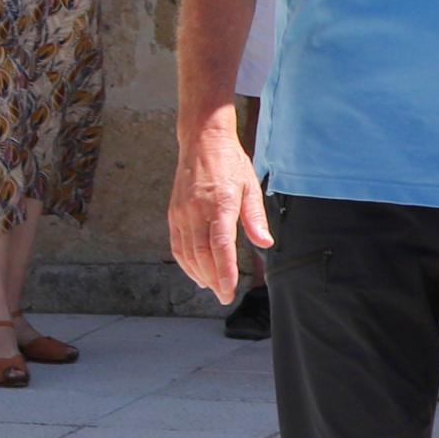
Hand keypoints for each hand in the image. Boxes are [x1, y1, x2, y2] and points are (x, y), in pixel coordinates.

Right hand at [167, 112, 272, 303]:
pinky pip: (177, 245)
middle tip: (225, 296)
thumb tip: (265, 244)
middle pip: (202, 254)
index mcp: (220, 203)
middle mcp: (197, 210)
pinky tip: (197, 273)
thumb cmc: (230, 163)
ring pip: (187, 253)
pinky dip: (186, 263)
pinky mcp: (173, 213)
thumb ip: (256, 217)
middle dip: (213, 279)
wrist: (201, 141)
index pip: (220, 245)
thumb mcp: (251, 186)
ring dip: (200, 274)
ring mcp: (182, 212)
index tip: (229, 289)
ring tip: (214, 288)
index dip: (224, 270)